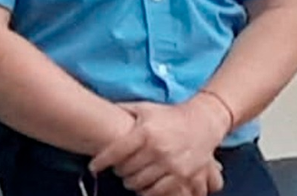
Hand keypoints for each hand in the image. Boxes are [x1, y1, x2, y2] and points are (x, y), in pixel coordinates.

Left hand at [88, 97, 230, 195]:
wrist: (202, 123)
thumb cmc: (169, 116)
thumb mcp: (144, 108)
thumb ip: (122, 110)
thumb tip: (96, 109)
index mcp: (146, 132)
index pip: (115, 152)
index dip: (100, 162)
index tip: (94, 166)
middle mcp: (158, 150)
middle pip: (125, 171)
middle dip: (117, 171)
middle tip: (117, 168)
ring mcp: (172, 165)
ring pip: (139, 184)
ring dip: (130, 182)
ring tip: (130, 175)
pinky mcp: (183, 177)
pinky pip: (158, 192)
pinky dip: (147, 191)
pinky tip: (144, 184)